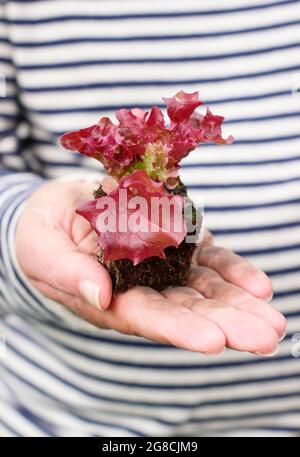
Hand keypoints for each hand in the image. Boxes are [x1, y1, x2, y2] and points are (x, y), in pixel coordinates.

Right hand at [16, 180, 285, 354]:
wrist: (62, 207)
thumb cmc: (43, 232)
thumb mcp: (43, 249)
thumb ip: (66, 272)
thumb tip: (98, 294)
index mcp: (111, 299)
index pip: (148, 318)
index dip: (180, 330)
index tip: (213, 341)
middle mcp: (144, 288)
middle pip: (188, 311)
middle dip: (227, 325)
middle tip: (264, 337)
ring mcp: (165, 266)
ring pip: (207, 289)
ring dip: (240, 303)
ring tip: (272, 320)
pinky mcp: (178, 241)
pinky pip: (210, 259)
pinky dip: (233, 271)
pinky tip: (258, 285)